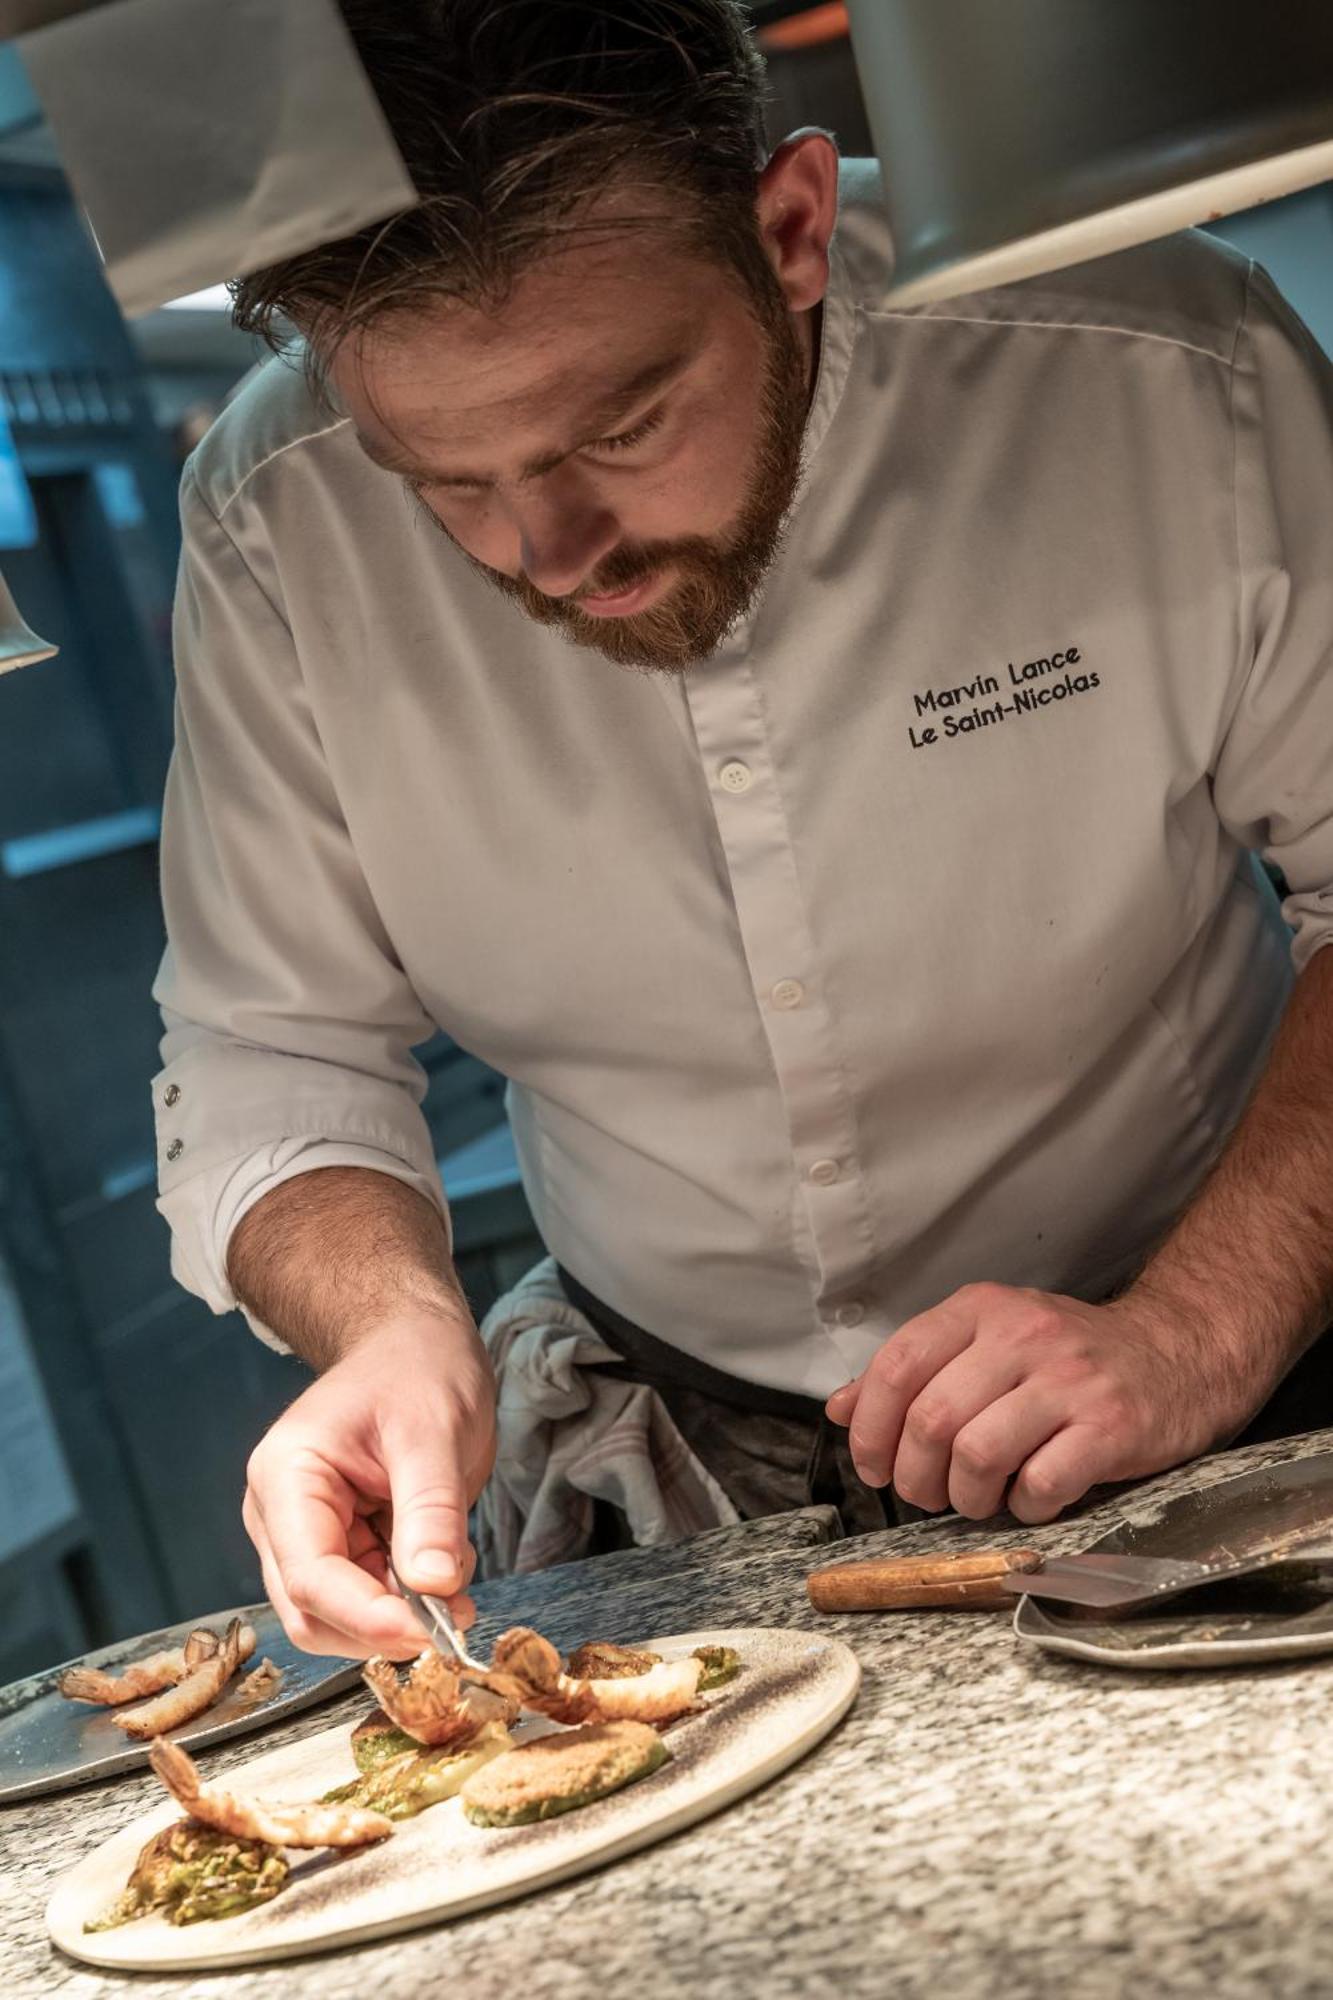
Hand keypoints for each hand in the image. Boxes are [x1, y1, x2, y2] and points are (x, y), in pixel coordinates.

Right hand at [243, 1314, 495, 1656]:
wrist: (417, 1343)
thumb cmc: (416, 1367)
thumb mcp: (433, 1431)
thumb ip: (431, 1511)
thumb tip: (434, 1588)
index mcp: (286, 1477)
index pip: (309, 1576)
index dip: (367, 1617)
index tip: (432, 1632)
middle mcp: (281, 1514)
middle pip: (313, 1612)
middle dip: (383, 1625)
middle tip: (456, 1615)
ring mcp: (307, 1534)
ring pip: (341, 1617)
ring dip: (401, 1616)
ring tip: (457, 1572)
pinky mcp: (342, 1546)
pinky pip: (370, 1598)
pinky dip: (410, 1599)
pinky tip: (445, 1561)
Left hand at [825, 1281, 1250, 1523]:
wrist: (1180, 1353)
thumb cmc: (1070, 1358)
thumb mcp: (987, 1342)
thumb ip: (914, 1370)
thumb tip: (839, 1407)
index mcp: (982, 1310)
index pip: (898, 1363)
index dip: (870, 1427)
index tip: (873, 1465)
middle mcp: (1023, 1336)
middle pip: (932, 1419)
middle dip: (915, 1477)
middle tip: (927, 1494)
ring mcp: (1069, 1380)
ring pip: (977, 1454)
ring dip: (967, 1496)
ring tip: (980, 1498)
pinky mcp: (1111, 1427)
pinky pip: (1040, 1484)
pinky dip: (1024, 1507)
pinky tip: (1032, 1497)